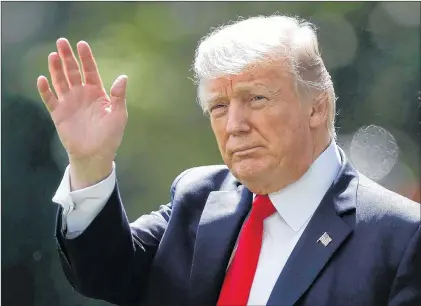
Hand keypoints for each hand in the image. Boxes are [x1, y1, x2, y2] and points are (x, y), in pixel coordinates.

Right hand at [37, 38, 127, 188]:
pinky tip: (42, 78)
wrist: (95, 154)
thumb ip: (119, 96)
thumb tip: (123, 77)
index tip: (82, 44)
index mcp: (97, 93)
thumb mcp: (119, 115)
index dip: (86, 58)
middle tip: (62, 42)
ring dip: (55, 69)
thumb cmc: (110, 135)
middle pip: (73, 71)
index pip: (90, 71)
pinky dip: (45, 89)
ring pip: (60, 81)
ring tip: (53, 55)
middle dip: (67, 57)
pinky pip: (50, 99)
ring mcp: (69, 103)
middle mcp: (82, 94)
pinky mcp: (58, 113)